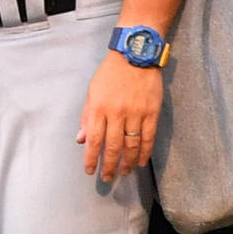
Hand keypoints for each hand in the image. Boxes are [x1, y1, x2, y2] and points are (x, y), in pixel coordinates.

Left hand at [77, 51, 162, 182]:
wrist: (135, 55)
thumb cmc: (110, 74)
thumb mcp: (92, 92)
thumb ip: (87, 117)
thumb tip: (81, 140)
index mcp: (99, 108)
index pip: (94, 140)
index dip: (92, 158)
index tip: (90, 171)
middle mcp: (117, 113)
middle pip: (112, 147)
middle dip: (109, 165)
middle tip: (107, 178)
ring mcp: (136, 113)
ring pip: (131, 145)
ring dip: (127, 162)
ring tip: (124, 172)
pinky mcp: (152, 112)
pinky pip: (148, 137)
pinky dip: (145, 152)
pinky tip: (141, 162)